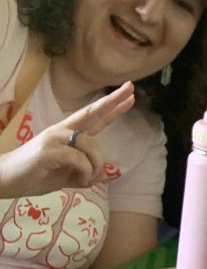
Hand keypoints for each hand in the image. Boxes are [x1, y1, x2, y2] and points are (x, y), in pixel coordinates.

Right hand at [0, 81, 134, 198]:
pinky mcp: (47, 150)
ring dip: (96, 163)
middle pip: (92, 113)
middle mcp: (62, 131)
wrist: (4, 180)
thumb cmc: (34, 175)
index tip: (130, 94)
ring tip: (88, 178)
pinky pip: (78, 157)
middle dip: (113, 101)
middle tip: (131, 88)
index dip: (112, 106)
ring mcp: (54, 138)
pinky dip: (85, 170)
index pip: (94, 117)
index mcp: (67, 135)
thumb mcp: (67, 177)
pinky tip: (82, 179)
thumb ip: (86, 174)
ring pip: (89, 143)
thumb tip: (108, 175)